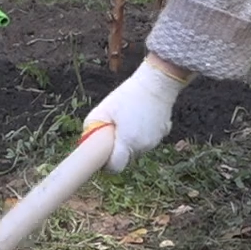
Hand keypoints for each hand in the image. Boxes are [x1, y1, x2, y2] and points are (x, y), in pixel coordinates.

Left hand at [81, 57, 192, 171]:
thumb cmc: (129, 94)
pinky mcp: (163, 134)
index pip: (115, 167)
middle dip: (119, 149)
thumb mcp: (105, 107)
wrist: (157, 82)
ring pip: (138, 149)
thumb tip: (87, 138)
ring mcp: (155, 141)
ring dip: (131, 142)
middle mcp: (142, 146)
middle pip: (126, 158)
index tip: (103, 154)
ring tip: (128, 121)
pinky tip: (141, 118)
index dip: (107, 164)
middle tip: (114, 131)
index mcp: (127, 141)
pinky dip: (142, 134)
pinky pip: (148, 140)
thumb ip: (92, 124)